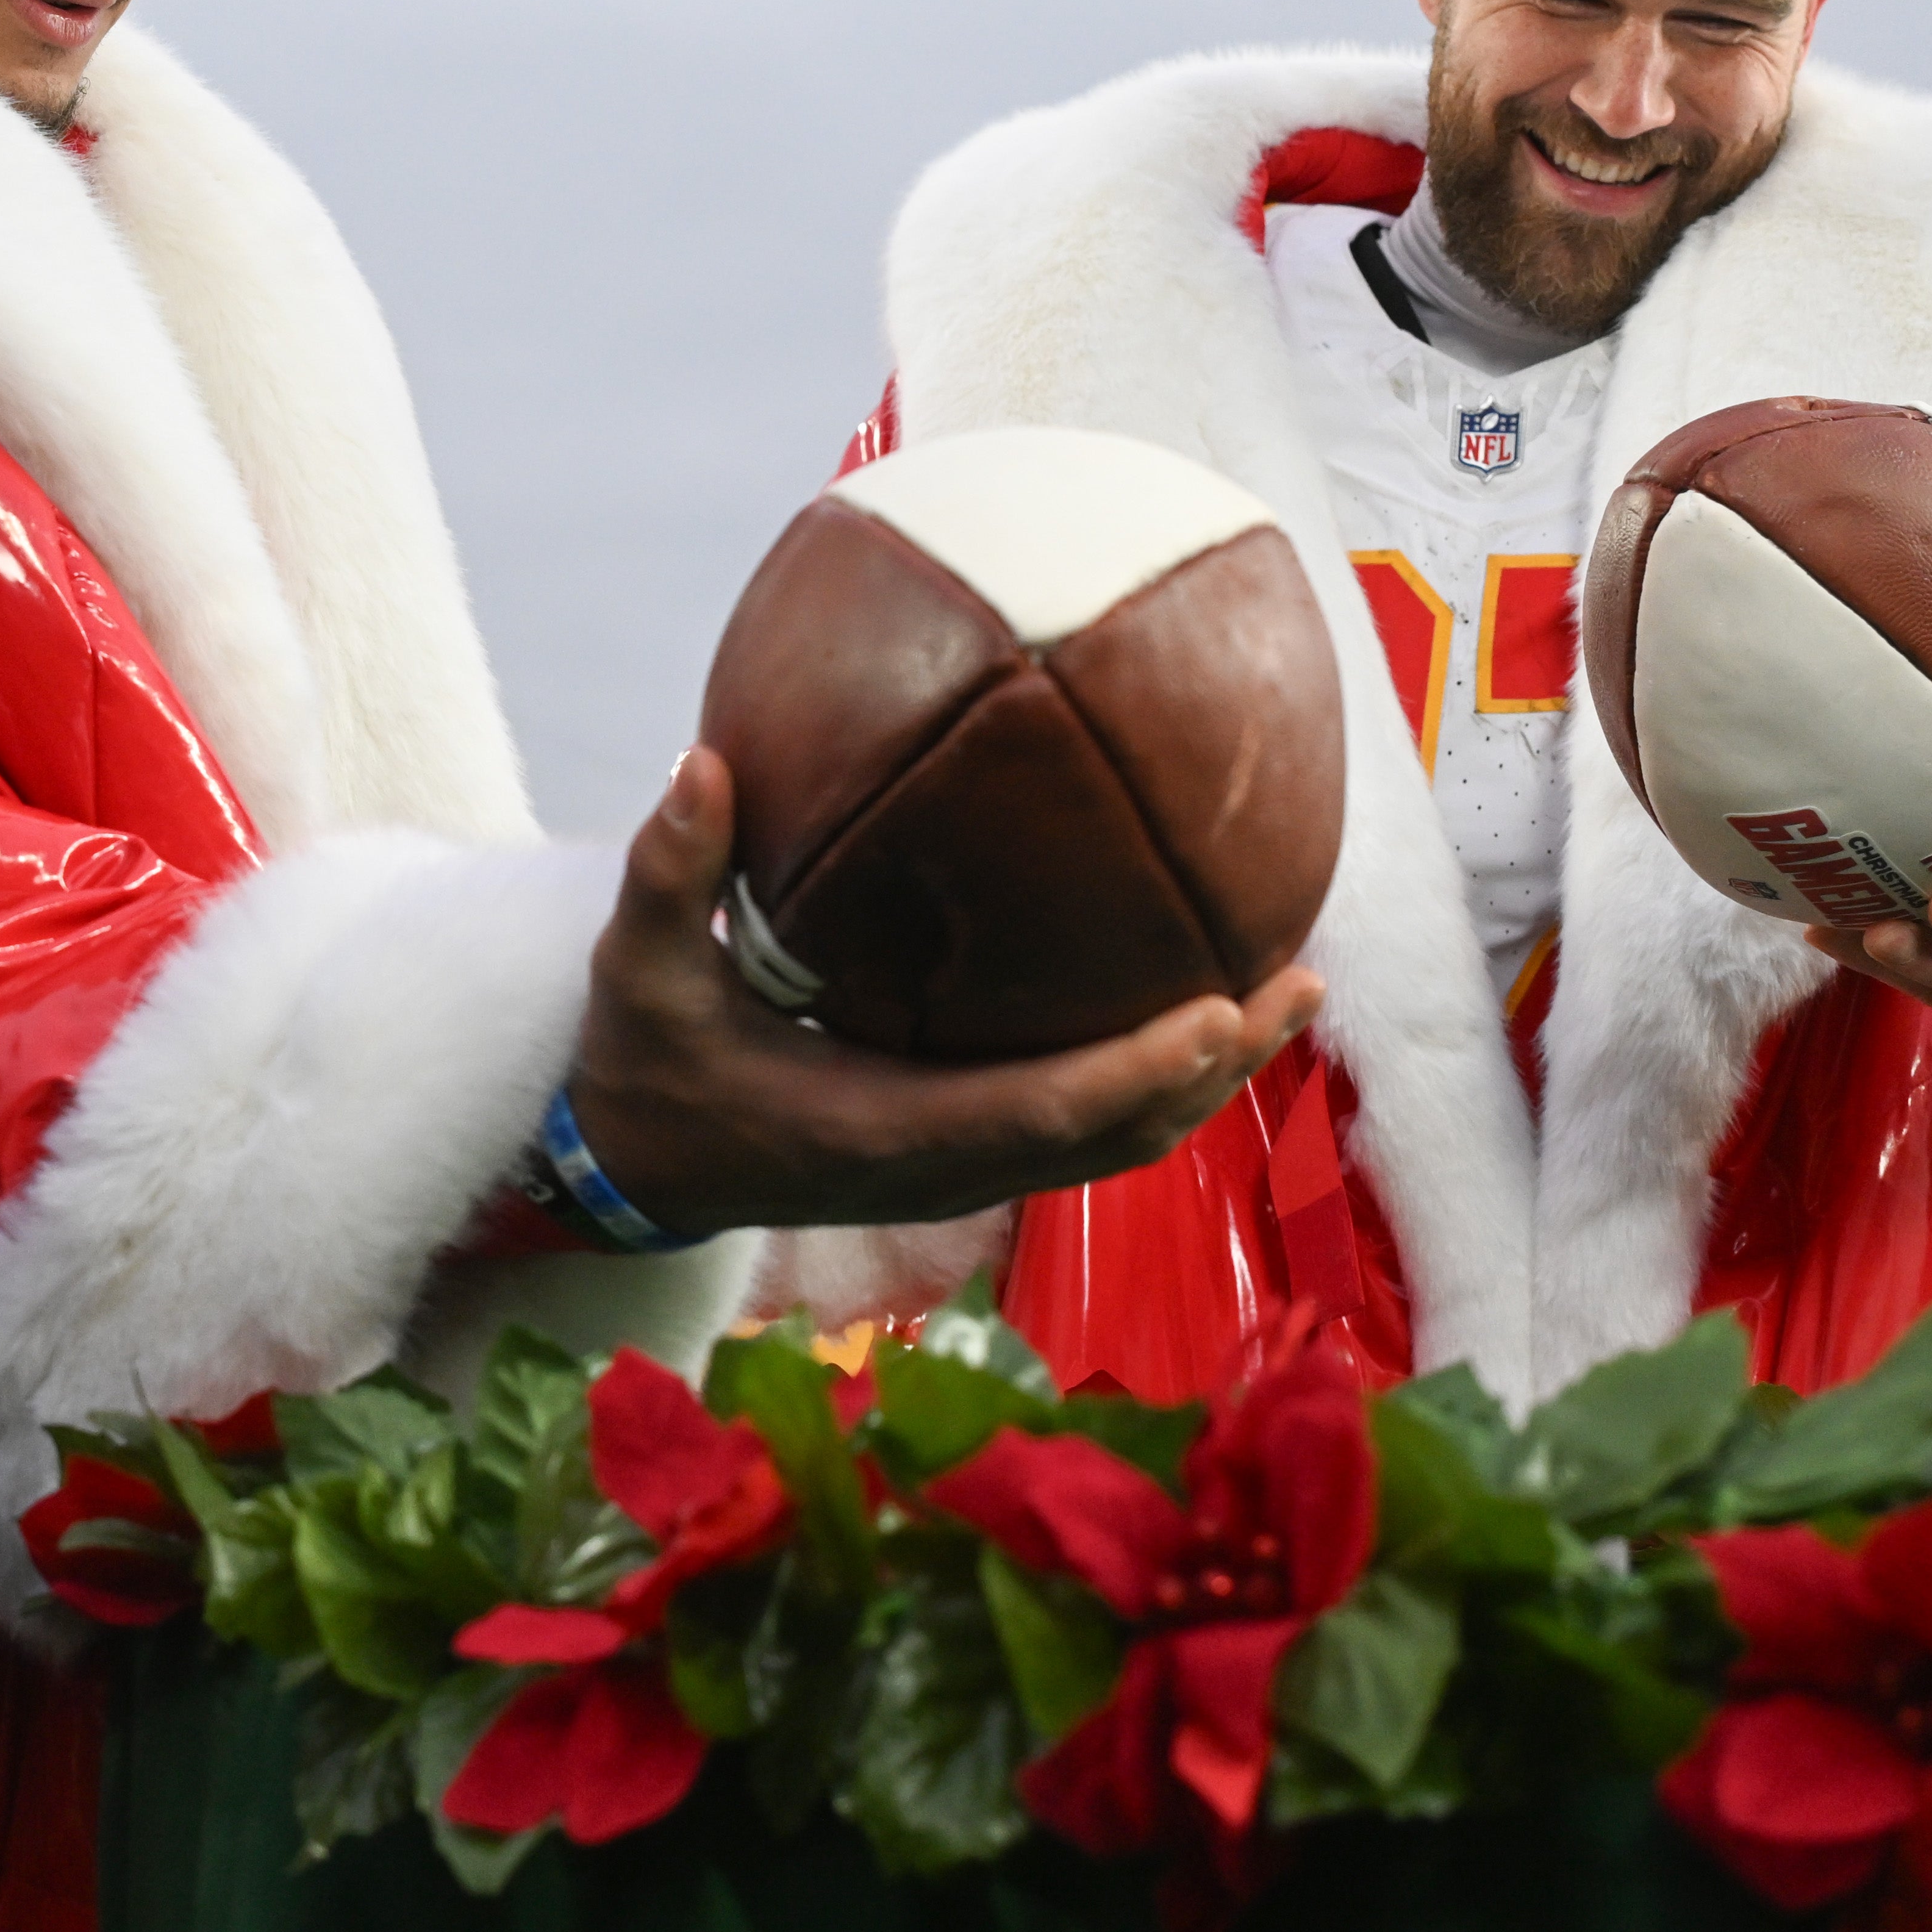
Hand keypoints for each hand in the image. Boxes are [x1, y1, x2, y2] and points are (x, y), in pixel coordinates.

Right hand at [561, 747, 1318, 1236]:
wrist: (634, 1164)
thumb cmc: (643, 1064)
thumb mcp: (641, 967)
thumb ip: (670, 869)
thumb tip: (702, 760)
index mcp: (878, 1135)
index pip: (1037, 1115)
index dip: (1133, 1073)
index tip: (1216, 1012)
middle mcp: (937, 1169)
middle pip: (1114, 1136)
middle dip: (1213, 1068)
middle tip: (1297, 980)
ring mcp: (956, 1171)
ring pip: (1113, 1140)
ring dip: (1203, 1076)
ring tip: (1283, 989)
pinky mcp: (959, 1155)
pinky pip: (1082, 1124)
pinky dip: (1152, 1075)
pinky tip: (1193, 1006)